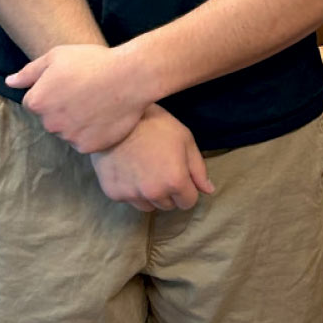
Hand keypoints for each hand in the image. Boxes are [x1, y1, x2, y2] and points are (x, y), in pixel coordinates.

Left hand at [6, 42, 152, 151]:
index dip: (53, 91)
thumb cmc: (93, 62)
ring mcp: (69, 137)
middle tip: (84, 92)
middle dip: (62, 108)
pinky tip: (103, 116)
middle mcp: (49, 123)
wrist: (130, 77)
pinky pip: (84, 142)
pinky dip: (91, 133)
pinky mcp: (88, 147)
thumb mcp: (56, 56)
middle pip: (51, 119)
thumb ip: (29, 72)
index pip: (36, 102)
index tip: (70, 82)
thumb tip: (9, 82)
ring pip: (67, 132)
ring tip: (96, 103)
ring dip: (76, 122)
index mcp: (37, 101)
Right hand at [91, 104, 213, 211]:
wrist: (115, 116)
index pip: (188, 202)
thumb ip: (199, 169)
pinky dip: (131, 190)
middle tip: (160, 169)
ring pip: (148, 206)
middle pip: (168, 205)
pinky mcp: (113, 192)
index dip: (187, 189)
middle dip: (168, 192)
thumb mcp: (185, 140)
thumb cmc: (155, 124)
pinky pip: (128, 199)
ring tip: (144, 170)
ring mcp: (131, 194)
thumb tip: (209, 190)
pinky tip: (128, 170)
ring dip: (150, 195)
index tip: (179, 175)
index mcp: (175, 181)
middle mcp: (154, 193)